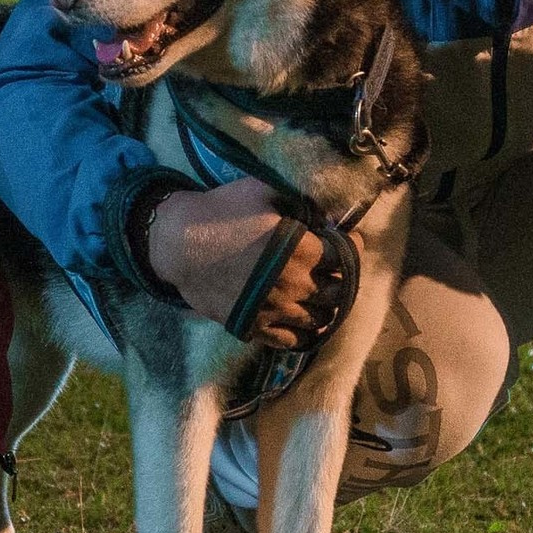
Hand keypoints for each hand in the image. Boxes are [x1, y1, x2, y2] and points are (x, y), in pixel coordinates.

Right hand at [146, 177, 352, 349]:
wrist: (179, 242)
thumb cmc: (221, 210)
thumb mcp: (264, 190)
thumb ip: (302, 200)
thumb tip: (330, 212)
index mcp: (302, 250)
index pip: (347, 257)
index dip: (353, 247)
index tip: (350, 242)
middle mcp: (294, 285)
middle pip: (339, 293)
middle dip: (344, 280)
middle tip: (338, 271)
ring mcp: (274, 310)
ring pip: (319, 320)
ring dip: (327, 308)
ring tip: (324, 299)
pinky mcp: (253, 326)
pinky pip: (290, 342)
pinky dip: (304, 335)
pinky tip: (306, 326)